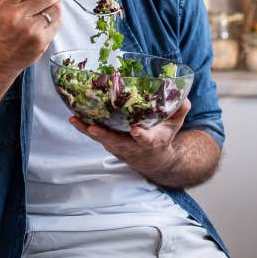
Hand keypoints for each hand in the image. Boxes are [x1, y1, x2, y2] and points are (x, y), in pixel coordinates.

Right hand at [0, 0, 61, 72]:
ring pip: (56, 10)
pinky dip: (55, 21)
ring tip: (47, 11)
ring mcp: (30, 31)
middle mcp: (17, 17)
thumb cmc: (1, 28)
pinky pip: (57, 24)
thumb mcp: (4, 4)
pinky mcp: (40, 42)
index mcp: (5, 4)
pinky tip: (46, 24)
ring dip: (55, 8)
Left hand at [70, 98, 191, 177]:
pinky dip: (83, 127)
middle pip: (116, 142)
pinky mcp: (108, 142)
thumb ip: (179, 112)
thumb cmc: (162, 137)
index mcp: (150, 141)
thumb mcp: (174, 126)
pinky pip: (95, 134)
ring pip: (101, 138)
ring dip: (87, 130)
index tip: (136, 131)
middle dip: (104, 136)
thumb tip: (183, 98)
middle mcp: (132, 146)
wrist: (153, 159)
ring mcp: (118, 145)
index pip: (146, 140)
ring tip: (75, 119)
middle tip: (92, 128)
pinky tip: (73, 117)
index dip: (142, 136)